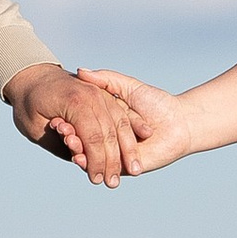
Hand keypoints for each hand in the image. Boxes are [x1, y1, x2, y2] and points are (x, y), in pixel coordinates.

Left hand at [3, 63, 140, 187]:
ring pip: (121, 123)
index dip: (96, 161)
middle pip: (109, 133)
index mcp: (75, 102)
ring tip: (132, 171)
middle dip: (113, 161)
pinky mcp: (105, 95)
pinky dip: (132, 129)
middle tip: (113, 183)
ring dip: (128, 149)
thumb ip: (59, 142)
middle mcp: (92, 95)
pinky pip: (122, 113)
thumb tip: (79, 157)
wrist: (33, 75)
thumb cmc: (29, 104)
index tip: (97, 180)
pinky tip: (139, 144)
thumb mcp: (34, 126)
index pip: (93, 137)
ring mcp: (100, 93)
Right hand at [70, 69, 197, 173]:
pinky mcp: (125, 167)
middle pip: (83, 140)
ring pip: (91, 155)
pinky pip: (106, 167)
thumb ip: (105, 80)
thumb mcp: (127, 87)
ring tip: (68, 141)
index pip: (82, 123)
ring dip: (77, 150)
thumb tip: (81, 71)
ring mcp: (116, 154)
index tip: (55, 118)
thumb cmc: (156, 102)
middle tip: (59, 129)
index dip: (68, 122)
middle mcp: (109, 139)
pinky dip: (91, 164)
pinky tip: (79, 158)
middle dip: (70, 136)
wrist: (181, 121)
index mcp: (107, 121)